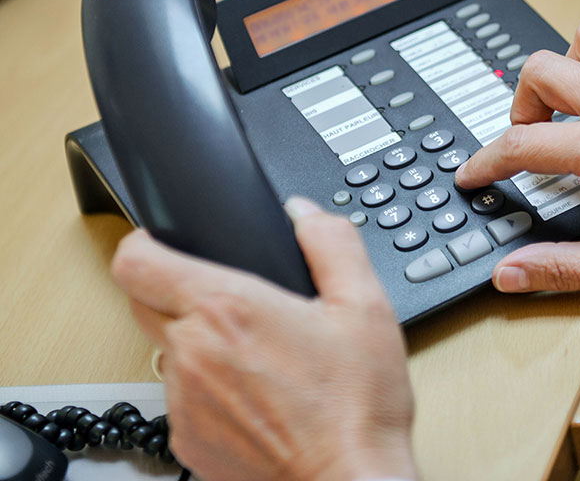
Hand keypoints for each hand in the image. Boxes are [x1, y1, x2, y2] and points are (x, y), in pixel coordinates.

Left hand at [111, 197, 415, 480]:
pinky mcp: (187, 442)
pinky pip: (181, 399)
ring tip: (255, 357)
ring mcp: (184, 403)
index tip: (161, 242)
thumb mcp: (366, 306)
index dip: (143, 243)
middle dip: (171, 290)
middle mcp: (193, 354)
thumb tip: (304, 214)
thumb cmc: (357, 405)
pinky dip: (207, 390)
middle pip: (141, 302)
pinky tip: (256, 397)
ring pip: (166, 353)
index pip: (136, 261)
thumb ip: (331, 244)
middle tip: (224, 301)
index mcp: (228, 309)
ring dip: (196, 345)